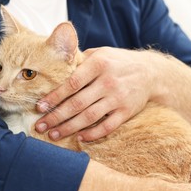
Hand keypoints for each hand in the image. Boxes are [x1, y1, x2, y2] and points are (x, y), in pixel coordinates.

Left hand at [35, 47, 155, 140]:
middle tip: (41, 126)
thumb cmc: (119, 61)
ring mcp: (118, 98)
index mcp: (99, 64)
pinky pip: (107, 126)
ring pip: (89, 117)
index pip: (72, 83)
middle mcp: (108, 81)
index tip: (40, 106)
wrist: (151, 72)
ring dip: (69, 128)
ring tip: (54, 134)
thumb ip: (81, 60)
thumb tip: (56, 68)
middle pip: (77, 103)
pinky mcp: (127, 111)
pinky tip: (80, 137)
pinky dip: (93, 134)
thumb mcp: (101, 53)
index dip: (54, 96)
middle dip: (56, 116)